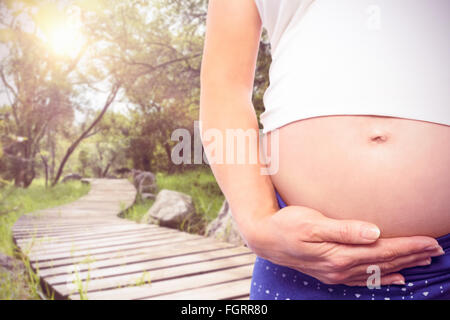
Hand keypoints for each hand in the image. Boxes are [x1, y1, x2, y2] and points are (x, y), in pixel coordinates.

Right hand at [246, 205, 444, 285]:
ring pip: (377, 271)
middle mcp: (340, 268)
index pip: (382, 250)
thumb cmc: (287, 225)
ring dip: (402, 266)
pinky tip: (395, 278)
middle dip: (411, 256)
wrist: (265, 238)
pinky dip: (383, 278)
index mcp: (338, 254)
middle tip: (436, 250)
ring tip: (423, 261)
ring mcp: (336, 273)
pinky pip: (364, 279)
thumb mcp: (312, 223)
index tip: (431, 242)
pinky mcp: (330, 273)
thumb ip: (344, 229)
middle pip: (384, 262)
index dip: (408, 246)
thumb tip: (375, 232)